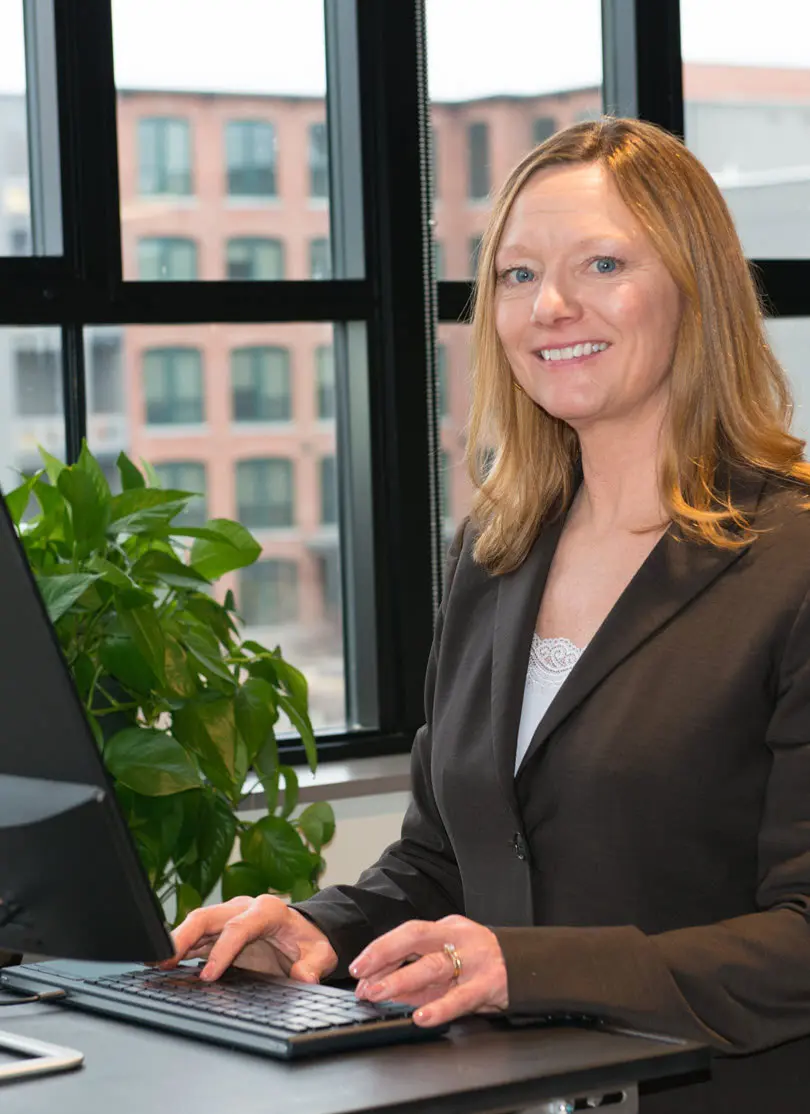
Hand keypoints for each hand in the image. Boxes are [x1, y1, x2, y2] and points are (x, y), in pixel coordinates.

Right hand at [161, 895, 337, 983]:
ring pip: (196, 923)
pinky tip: (161, 962)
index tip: (208, 976)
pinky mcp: (218, 930)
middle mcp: (243, 908)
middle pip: (208, 916)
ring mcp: (228, 917)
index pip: (239, 926)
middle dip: (184, 936)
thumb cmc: (310, 942)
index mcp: (268, 911)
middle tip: (163, 959)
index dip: (222, 950)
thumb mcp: (321, 954)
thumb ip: (313, 966)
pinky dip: (178, 947)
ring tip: (154, 962)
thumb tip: (304, 978)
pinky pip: (195, 936)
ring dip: (175, 941)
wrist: (306, 932)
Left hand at [349, 914, 507, 1026]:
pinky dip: (439, 1007)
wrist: (532, 966)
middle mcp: (459, 938)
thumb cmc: (486, 963)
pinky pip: (461, 997)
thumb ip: (422, 975)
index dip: (381, 948)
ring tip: (380, 994)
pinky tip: (422, 1017)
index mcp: (447, 928)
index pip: (408, 932)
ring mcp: (475, 960)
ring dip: (402, 980)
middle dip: (384, 955)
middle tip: (362, 979)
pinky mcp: (490, 984)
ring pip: (434, 965)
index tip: (359, 966)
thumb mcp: (454, 960)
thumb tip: (384, 986)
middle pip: (416, 937)